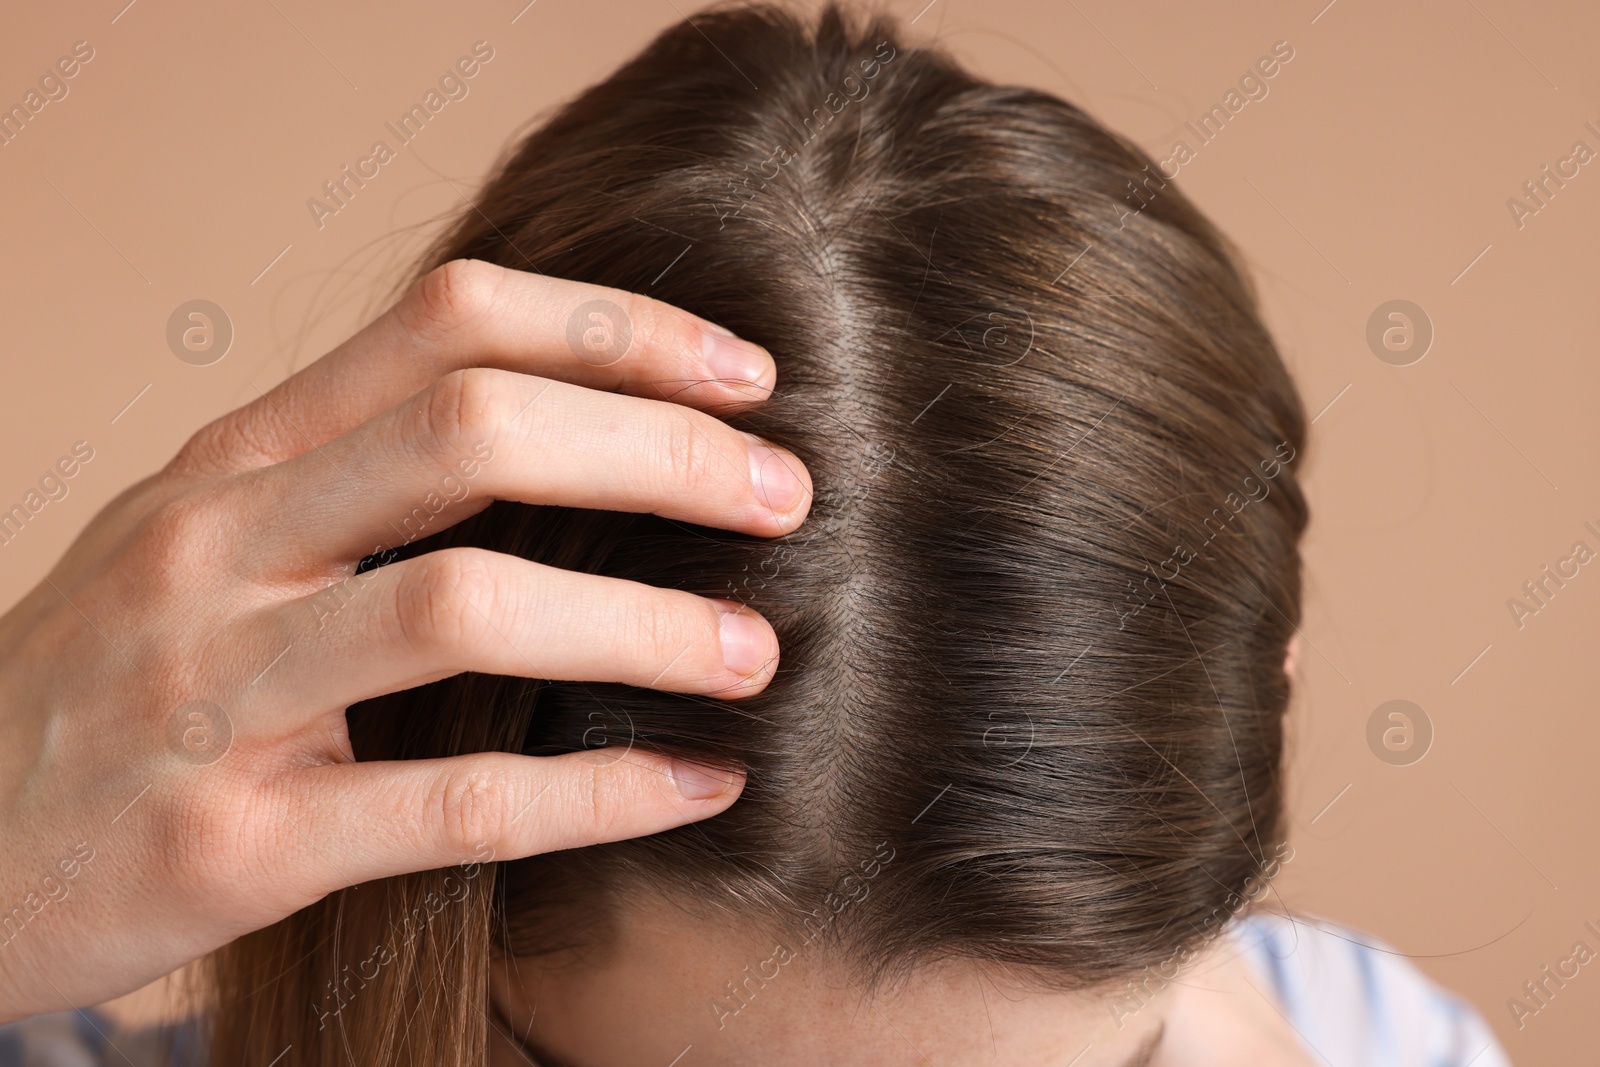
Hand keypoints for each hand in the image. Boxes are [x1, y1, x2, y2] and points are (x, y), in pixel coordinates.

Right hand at [0, 259, 811, 1019]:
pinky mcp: (231, 844)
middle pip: (476, 435)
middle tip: (784, 497)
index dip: (615, 332)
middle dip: (658, 456)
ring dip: (646, 627)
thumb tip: (564, 427)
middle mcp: (223, 547)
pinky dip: (596, 793)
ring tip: (757, 653)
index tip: (742, 373)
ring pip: (469, 610)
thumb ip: (349, 475)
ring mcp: (216, 692)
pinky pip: (450, 803)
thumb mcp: (201, 537)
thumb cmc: (106, 680)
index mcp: (237, 460)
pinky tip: (692, 786)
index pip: (448, 326)